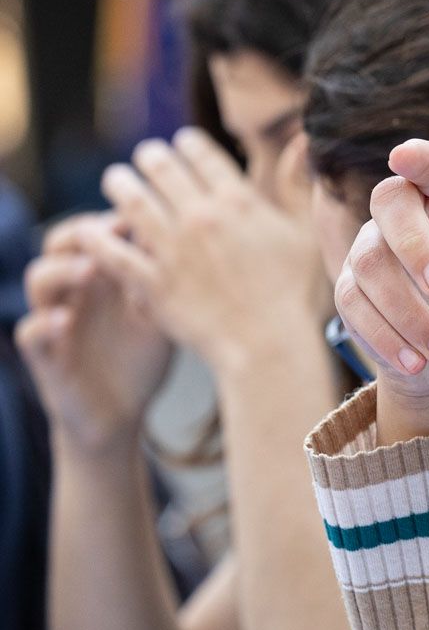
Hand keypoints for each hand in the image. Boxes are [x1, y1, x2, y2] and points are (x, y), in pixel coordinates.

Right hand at [15, 214, 173, 451]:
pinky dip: (44, 323)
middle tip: (112, 230)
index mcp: (103, 277)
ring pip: (39, 278)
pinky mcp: (44, 354)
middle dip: (83, 232)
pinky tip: (64, 320)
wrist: (120, 415)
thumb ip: (167, 283)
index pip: (96, 231)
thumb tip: (196, 241)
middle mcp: (74, 291)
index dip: (113, 218)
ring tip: (91, 269)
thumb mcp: (161, 317)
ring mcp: (55, 319)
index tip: (144, 214)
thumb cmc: (142, 359)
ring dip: (63, 270)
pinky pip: (30, 332)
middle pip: (61, 243)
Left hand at [91, 129, 327, 372]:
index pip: (201, 153)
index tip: (182, 143)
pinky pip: (110, 251)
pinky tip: (87, 230)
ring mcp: (172, 248)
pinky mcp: (150, 281)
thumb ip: (297, 187)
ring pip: (130, 199)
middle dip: (149, 157)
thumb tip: (301, 142)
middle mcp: (200, 216)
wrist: (269, 345)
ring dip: (119, 183)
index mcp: (239, 202)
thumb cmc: (295, 295)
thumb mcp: (307, 235)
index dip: (188, 143)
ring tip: (115, 180)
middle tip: (144, 158)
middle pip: (161, 167)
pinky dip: (95, 238)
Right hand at [332, 140, 428, 430]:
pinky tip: (416, 364)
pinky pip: (353, 306)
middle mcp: (406, 215)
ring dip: (402, 309)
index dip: (420, 156)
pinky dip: (383, 337)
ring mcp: (372, 250)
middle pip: (389, 208)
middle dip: (415, 246)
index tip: (407, 154)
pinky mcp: (354, 291)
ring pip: (368, 265)